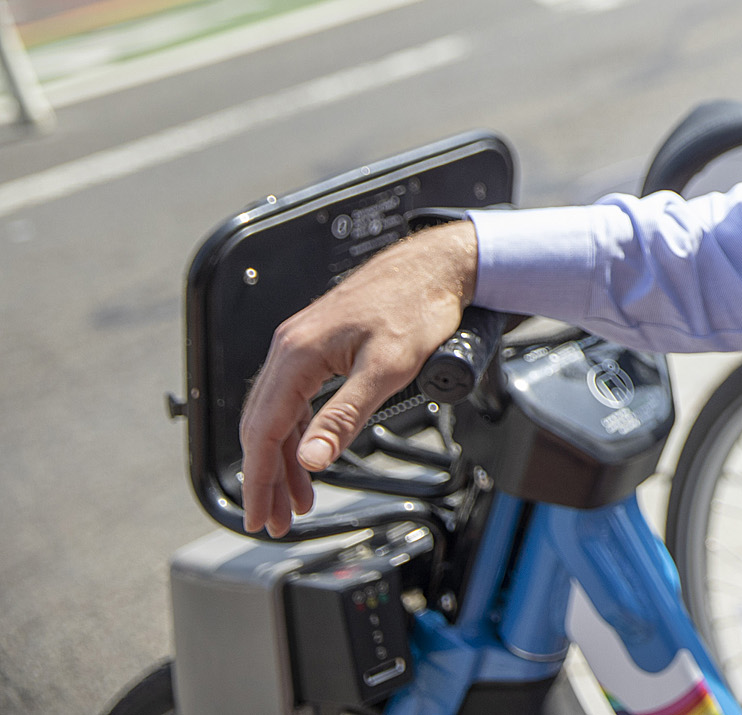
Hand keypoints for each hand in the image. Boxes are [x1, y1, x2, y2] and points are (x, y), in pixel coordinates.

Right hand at [236, 221, 477, 536]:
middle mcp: (289, 347)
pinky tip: (307, 455)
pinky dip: (297, 432)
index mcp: (297, 353)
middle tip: (273, 520)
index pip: (262, 430)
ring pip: (276, 414)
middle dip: (265, 478)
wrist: (436, 266)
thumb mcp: (386, 369)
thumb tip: (311, 460)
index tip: (260, 515)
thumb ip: (345, 416)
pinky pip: (294, 397)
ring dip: (281, 460)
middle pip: (261, 426)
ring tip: (295, 501)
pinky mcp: (316, 345)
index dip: (259, 478)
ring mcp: (300, 344)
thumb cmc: (418, 307)